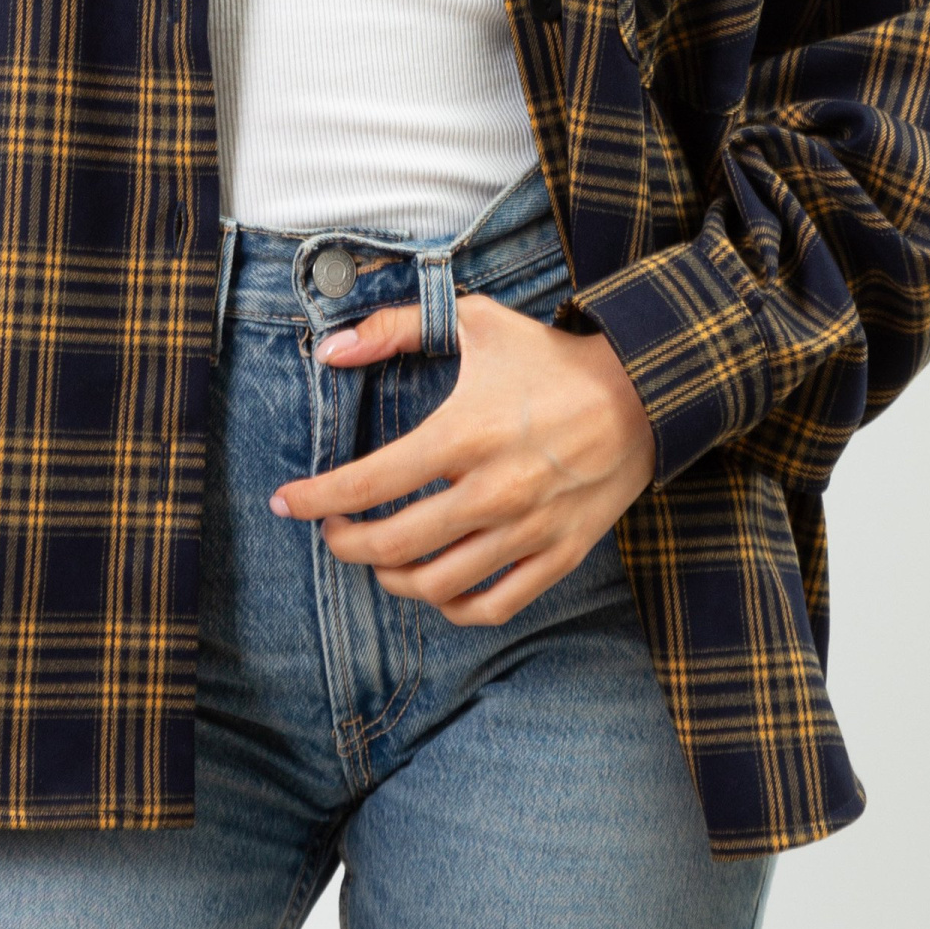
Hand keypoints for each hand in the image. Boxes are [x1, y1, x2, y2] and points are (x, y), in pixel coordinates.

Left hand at [269, 290, 656, 623]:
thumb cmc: (549, 357)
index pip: (369, 483)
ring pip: (437, 585)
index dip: (316, 499)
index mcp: (465, 434)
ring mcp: (528, 530)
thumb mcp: (475, 321)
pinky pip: (494, 606)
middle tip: (331, 530)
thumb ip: (396, 328)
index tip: (287, 502)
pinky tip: (435, 585)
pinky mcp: (559, 555)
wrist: (642, 392)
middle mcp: (493, 491)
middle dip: (344, 544)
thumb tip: (331, 348)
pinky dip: (453, 607)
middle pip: (393, 545)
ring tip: (378, 556)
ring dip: (391, 578)